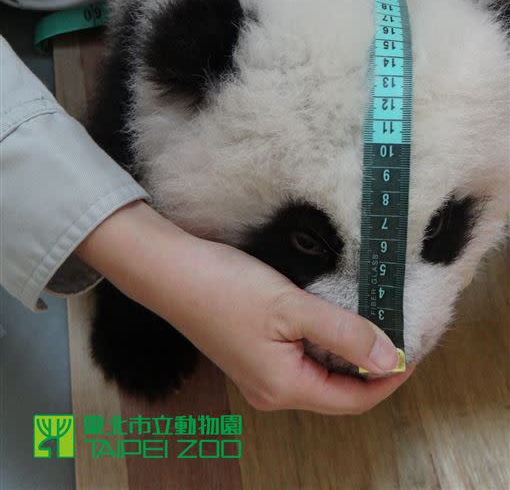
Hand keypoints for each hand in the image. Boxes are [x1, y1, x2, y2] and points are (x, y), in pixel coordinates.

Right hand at [77, 202, 413, 414]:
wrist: (170, 271)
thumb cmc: (224, 287)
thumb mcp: (290, 307)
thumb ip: (342, 333)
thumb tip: (390, 358)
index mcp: (284, 387)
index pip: (354, 400)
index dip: (390, 380)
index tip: (414, 350)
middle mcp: (273, 390)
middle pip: (338, 391)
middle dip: (373, 369)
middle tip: (399, 333)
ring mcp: (260, 373)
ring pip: (321, 374)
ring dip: (350, 355)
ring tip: (374, 324)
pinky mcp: (253, 353)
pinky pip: (302, 360)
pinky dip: (326, 345)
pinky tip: (334, 319)